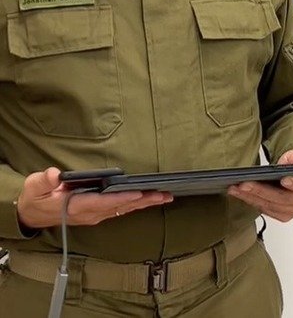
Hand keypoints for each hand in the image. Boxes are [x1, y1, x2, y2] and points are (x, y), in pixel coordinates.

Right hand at [16, 167, 172, 228]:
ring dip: (144, 203)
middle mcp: (90, 213)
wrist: (32, 214)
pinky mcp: (98, 213)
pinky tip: (150, 200)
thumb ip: (44, 181)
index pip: (103, 202)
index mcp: (75, 206)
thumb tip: (53, 174)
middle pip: (120, 207)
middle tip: (164, 195)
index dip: (121, 198)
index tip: (138, 193)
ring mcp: (95, 215)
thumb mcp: (35, 187)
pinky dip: (137, 204)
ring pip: (124, 209)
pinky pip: (121, 209)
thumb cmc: (36, 198)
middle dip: (143, 201)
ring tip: (164, 197)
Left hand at [228, 150, 292, 221]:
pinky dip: (251, 201)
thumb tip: (288, 161)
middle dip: (260, 191)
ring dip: (250, 197)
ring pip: (269, 205)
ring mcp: (290, 210)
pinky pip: (264, 209)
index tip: (284, 179)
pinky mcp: (280, 215)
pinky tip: (239, 194)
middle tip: (244, 184)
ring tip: (235, 188)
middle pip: (280, 198)